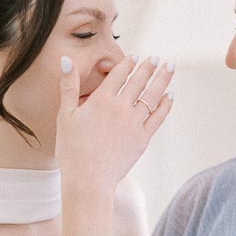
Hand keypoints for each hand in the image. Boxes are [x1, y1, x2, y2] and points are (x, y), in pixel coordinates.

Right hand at [54, 53, 173, 191]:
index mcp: (101, 100)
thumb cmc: (72, 150)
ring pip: (152, 96)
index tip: (136, 56)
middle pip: (138, 82)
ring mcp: (134, 123)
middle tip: (157, 58)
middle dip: (149, 67)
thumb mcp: (65, 115)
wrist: (88, 179)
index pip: (118, 75)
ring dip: (162, 80)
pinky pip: (157, 117)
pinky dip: (165, 105)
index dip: (128, 64)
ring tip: (170, 68)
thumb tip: (66, 60)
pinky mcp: (142, 139)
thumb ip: (68, 86)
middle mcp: (120, 108)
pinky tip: (170, 96)